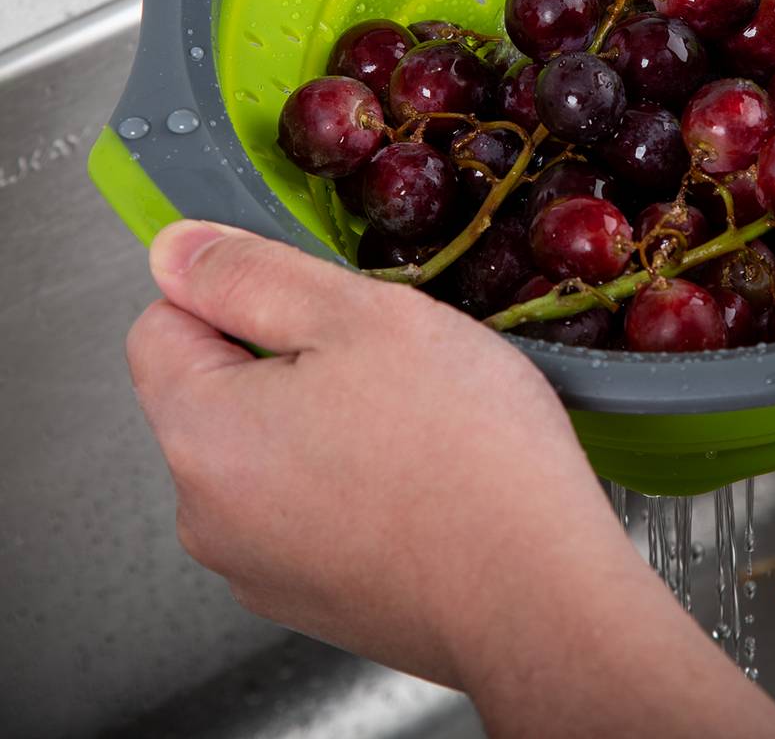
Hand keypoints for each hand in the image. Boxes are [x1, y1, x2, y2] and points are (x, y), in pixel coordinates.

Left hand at [127, 222, 774, 738]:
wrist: (536, 591)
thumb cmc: (462, 446)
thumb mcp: (360, 315)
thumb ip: (251, 275)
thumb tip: (171, 252)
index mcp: (201, 433)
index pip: (161, 325)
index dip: (239, 291)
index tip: (319, 299)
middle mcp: (206, 513)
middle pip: (220, 390)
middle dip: (292, 357)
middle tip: (387, 356)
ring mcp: (258, 567)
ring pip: (273, 449)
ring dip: (326, 419)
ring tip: (417, 419)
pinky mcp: (312, 599)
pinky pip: (311, 507)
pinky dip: (354, 481)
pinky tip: (423, 477)